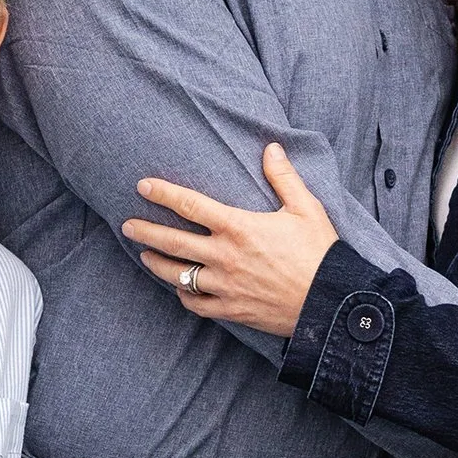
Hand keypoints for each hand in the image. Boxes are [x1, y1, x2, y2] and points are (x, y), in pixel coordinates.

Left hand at [124, 143, 339, 339]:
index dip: (163, 193)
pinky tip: (179, 290)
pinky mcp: (232, 309)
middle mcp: (225, 256)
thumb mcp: (306, 209)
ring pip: (178, 275)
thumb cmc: (320, 253)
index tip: (142, 186)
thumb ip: (284, 177)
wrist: (330, 303)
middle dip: (146, 231)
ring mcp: (225, 285)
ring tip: (145, 256)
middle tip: (127, 225)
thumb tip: (271, 147)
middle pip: (173, 241)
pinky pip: (197, 304)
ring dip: (158, 264)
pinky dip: (185, 296)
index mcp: (239, 227)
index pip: (190, 205)